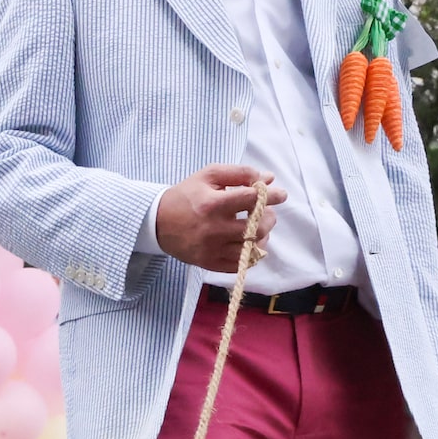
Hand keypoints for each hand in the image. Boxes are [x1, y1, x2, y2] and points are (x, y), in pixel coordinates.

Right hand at [152, 164, 286, 272]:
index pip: (252, 200)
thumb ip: (240, 174)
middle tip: (267, 212)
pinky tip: (249, 243)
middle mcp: (213, 229)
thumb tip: (268, 179)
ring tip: (258, 227)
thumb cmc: (186, 195)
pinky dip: (251, 254)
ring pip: (251, 248)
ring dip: (263, 236)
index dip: (272, 196)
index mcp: (213, 203)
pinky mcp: (209, 263)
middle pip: (256, 227)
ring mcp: (211, 249)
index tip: (280, 194)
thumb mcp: (209, 175)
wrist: (157, 222)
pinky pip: (241, 264)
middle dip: (269, 218)